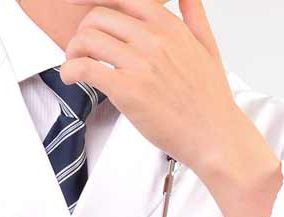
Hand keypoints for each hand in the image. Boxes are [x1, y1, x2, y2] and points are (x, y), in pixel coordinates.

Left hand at [60, 0, 281, 216]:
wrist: (214, 135)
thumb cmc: (209, 99)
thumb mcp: (207, 47)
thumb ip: (194, 16)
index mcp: (169, 26)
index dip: (95, 4)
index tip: (80, 11)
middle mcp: (154, 39)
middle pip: (98, 17)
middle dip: (83, 33)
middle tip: (82, 51)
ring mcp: (140, 64)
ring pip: (86, 40)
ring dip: (73, 52)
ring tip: (76, 66)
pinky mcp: (127, 90)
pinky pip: (84, 68)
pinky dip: (70, 71)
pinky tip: (71, 78)